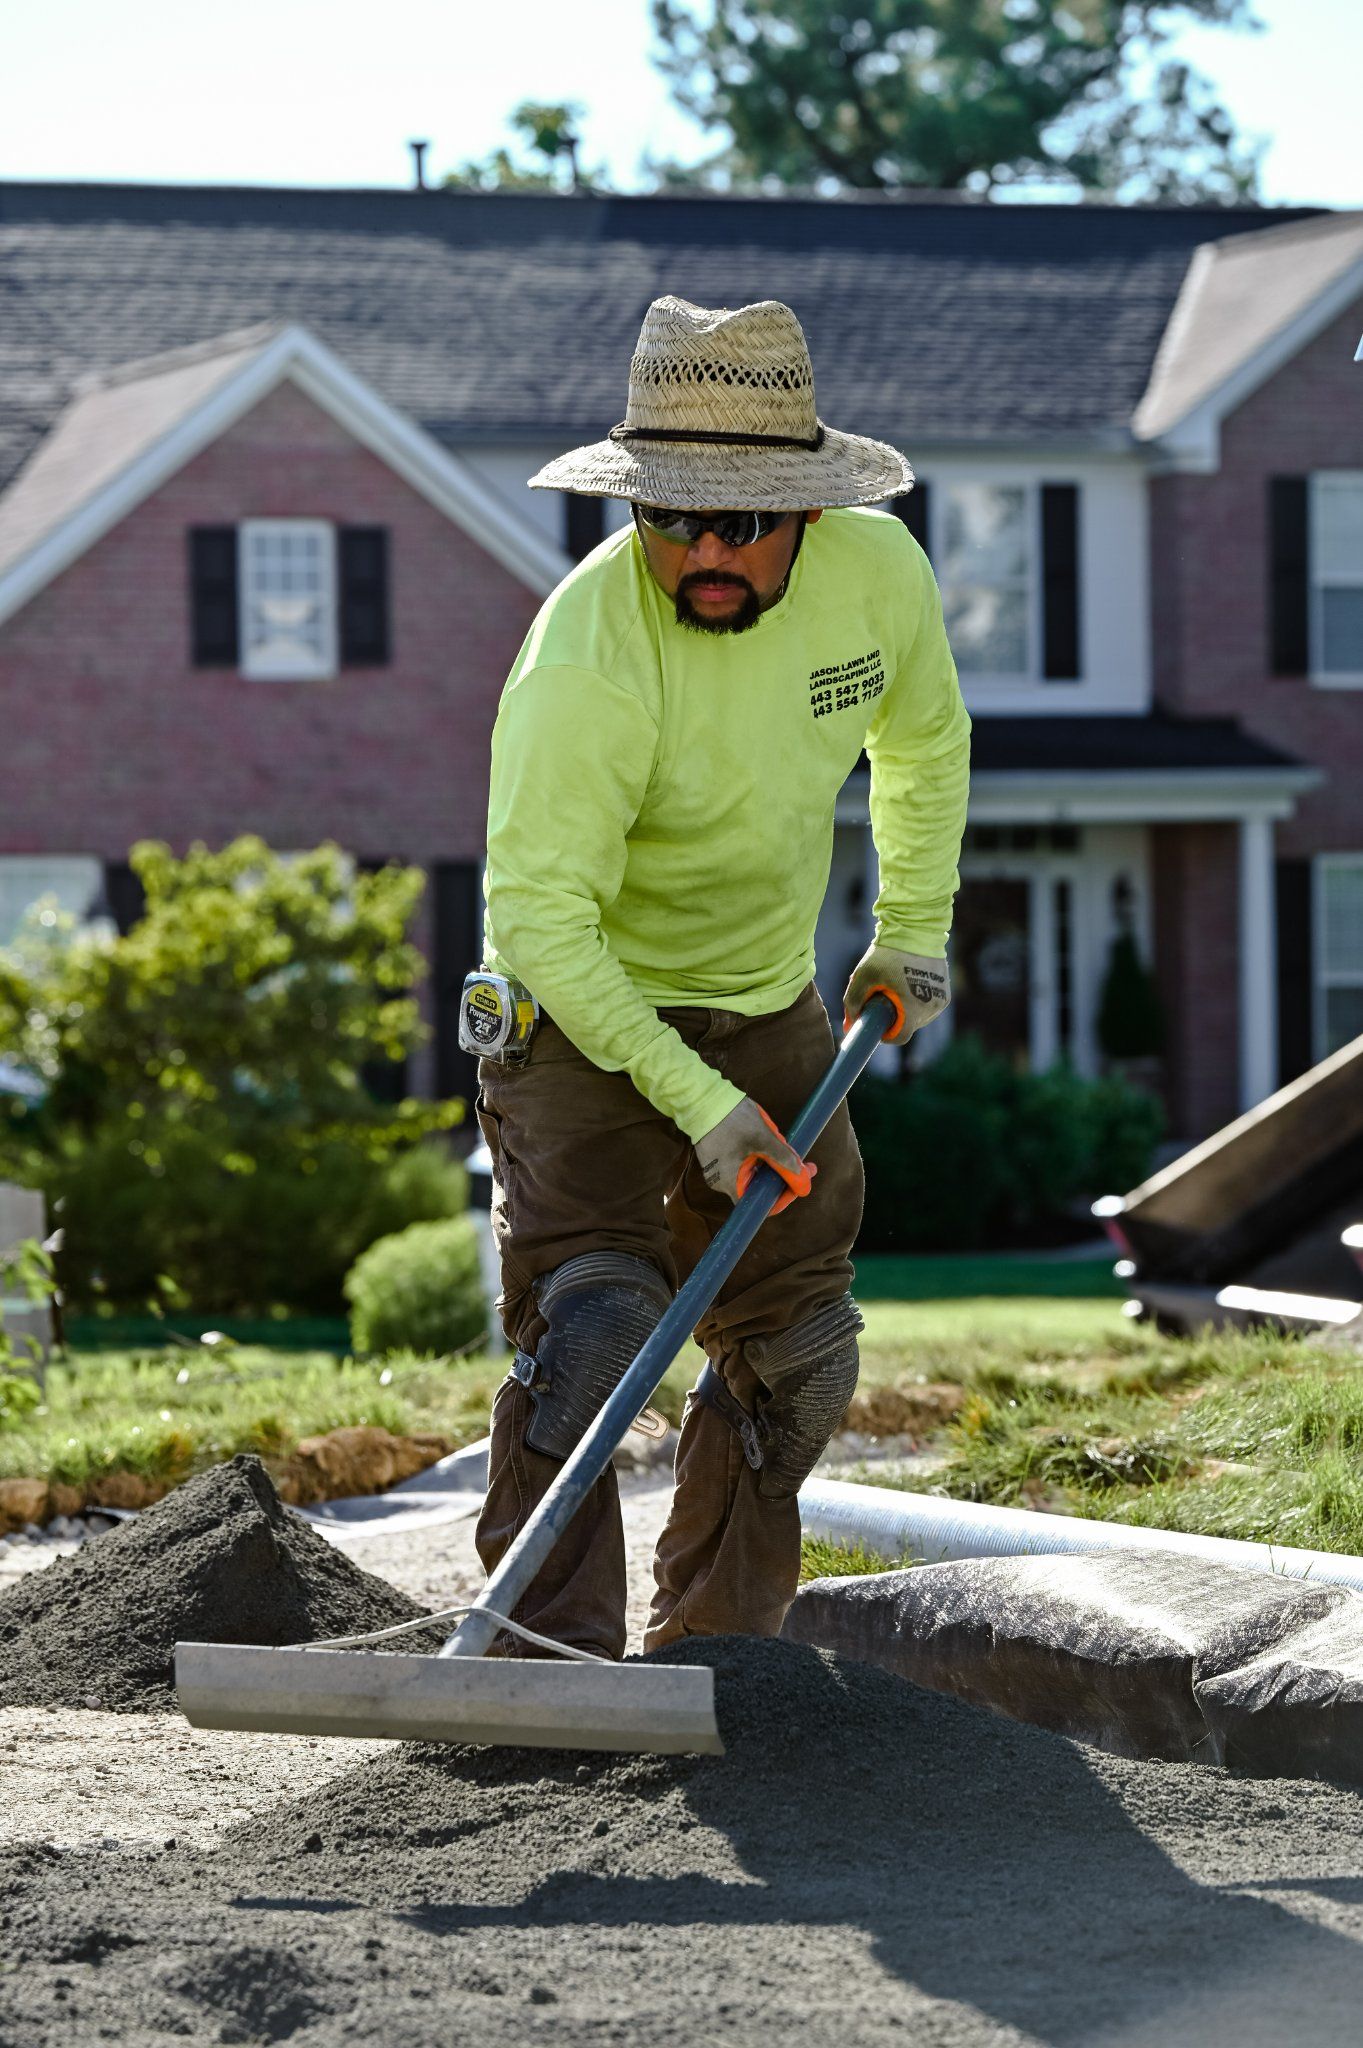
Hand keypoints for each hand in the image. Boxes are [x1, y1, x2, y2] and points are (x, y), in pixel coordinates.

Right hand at [694, 1098, 815, 1211]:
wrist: (702, 1098)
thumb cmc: (731, 1119)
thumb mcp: (762, 1137)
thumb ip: (782, 1156)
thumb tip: (800, 1172)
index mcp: (730, 1182)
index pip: (758, 1204)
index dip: (780, 1197)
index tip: (797, 1183)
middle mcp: (720, 1182)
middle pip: (757, 1188)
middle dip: (779, 1174)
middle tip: (799, 1160)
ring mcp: (716, 1170)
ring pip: (751, 1174)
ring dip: (768, 1162)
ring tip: (776, 1140)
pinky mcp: (716, 1157)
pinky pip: (741, 1163)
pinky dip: (756, 1156)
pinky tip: (762, 1138)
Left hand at [843, 944, 950, 1045]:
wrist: (916, 929)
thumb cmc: (888, 953)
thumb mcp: (863, 977)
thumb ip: (853, 1002)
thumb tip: (850, 1024)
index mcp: (913, 1008)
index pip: (899, 1038)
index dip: (884, 1033)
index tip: (876, 1020)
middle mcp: (931, 1008)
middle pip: (908, 1026)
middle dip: (894, 1016)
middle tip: (882, 996)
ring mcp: (942, 1000)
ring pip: (919, 1017)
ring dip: (906, 1008)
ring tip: (897, 985)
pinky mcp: (946, 992)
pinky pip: (928, 1005)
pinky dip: (917, 1000)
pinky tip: (909, 981)